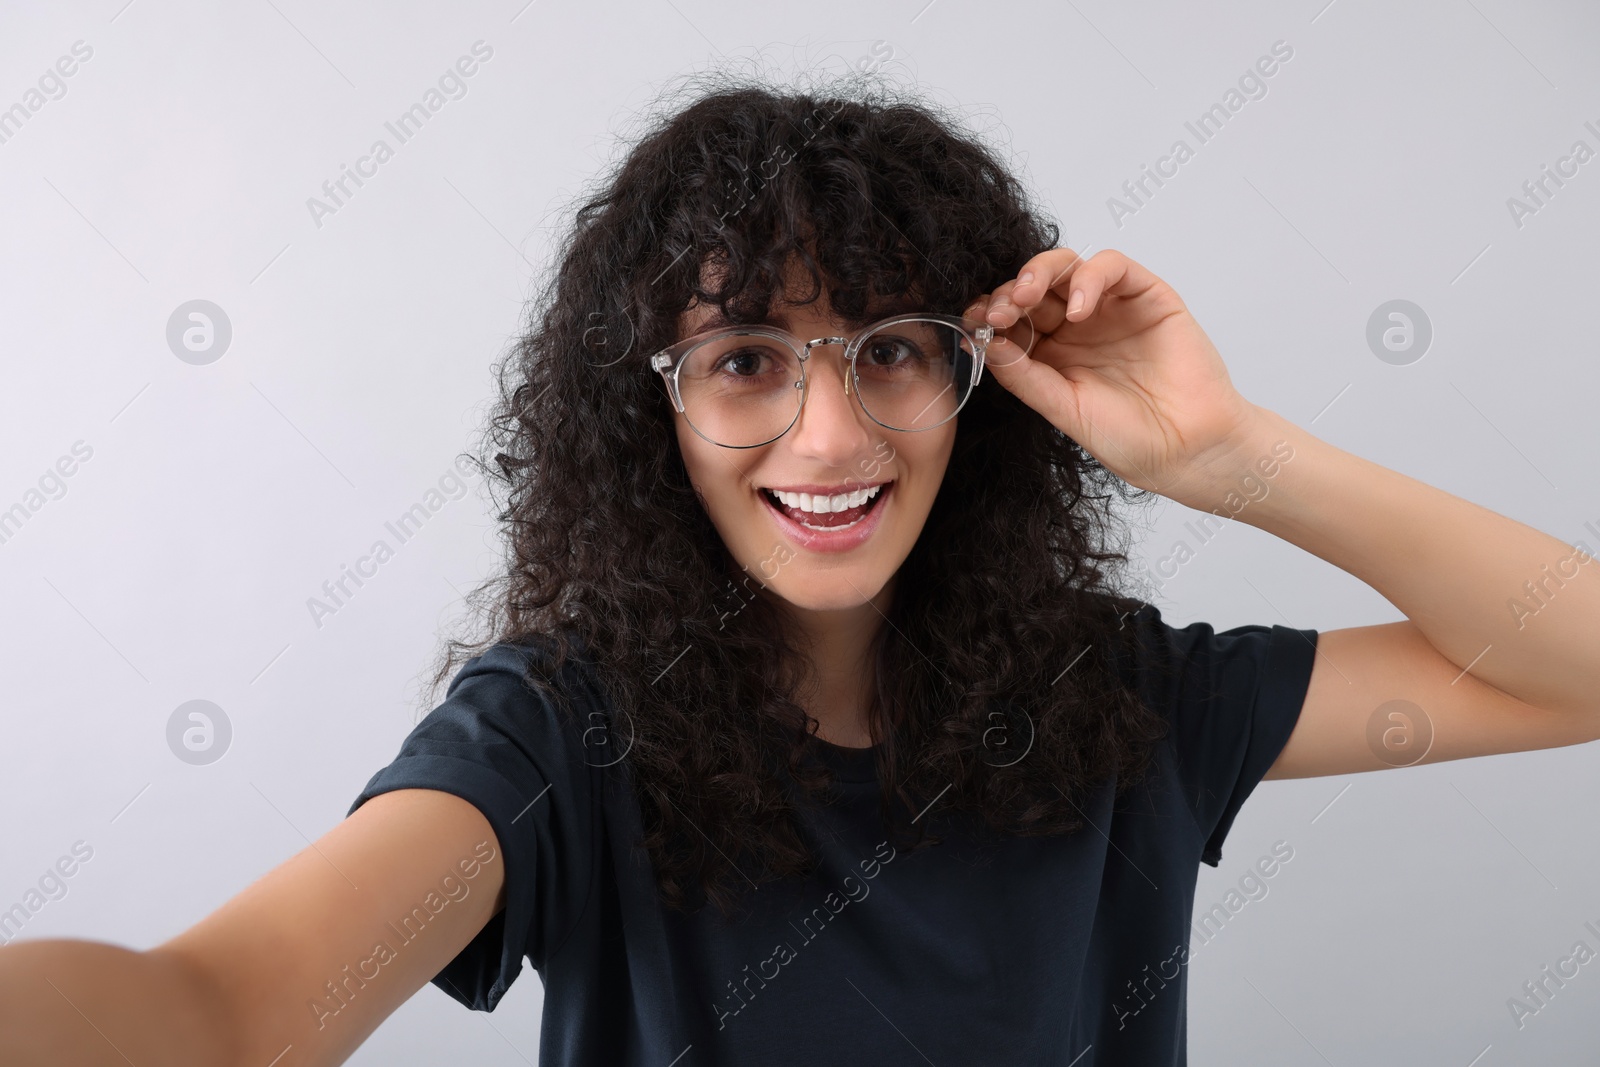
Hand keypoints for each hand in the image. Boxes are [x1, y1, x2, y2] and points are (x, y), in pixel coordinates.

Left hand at [971, 248, 1264, 506]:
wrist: (1187, 448)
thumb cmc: (1128, 437)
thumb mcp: (1062, 408)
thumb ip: (1024, 377)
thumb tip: (984, 344)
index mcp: (1052, 353)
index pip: (1014, 319)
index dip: (992, 315)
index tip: (974, 323)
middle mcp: (1078, 326)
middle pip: (1035, 288)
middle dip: (1010, 293)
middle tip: (999, 310)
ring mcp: (1111, 308)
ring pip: (1067, 267)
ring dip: (1039, 273)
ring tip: (1026, 298)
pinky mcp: (1146, 295)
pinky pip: (1112, 266)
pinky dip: (1088, 278)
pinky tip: (1078, 309)